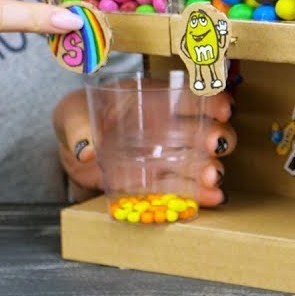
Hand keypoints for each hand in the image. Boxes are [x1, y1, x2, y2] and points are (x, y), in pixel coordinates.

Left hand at [55, 87, 235, 207]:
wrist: (72, 152)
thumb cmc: (77, 121)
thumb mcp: (71, 116)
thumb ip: (78, 127)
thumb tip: (85, 147)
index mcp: (151, 101)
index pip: (187, 97)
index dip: (210, 100)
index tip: (222, 108)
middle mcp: (167, 127)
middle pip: (202, 130)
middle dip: (216, 135)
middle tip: (217, 144)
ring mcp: (165, 157)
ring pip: (198, 161)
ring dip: (210, 168)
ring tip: (214, 178)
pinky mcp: (157, 183)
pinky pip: (181, 188)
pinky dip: (199, 194)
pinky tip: (213, 198)